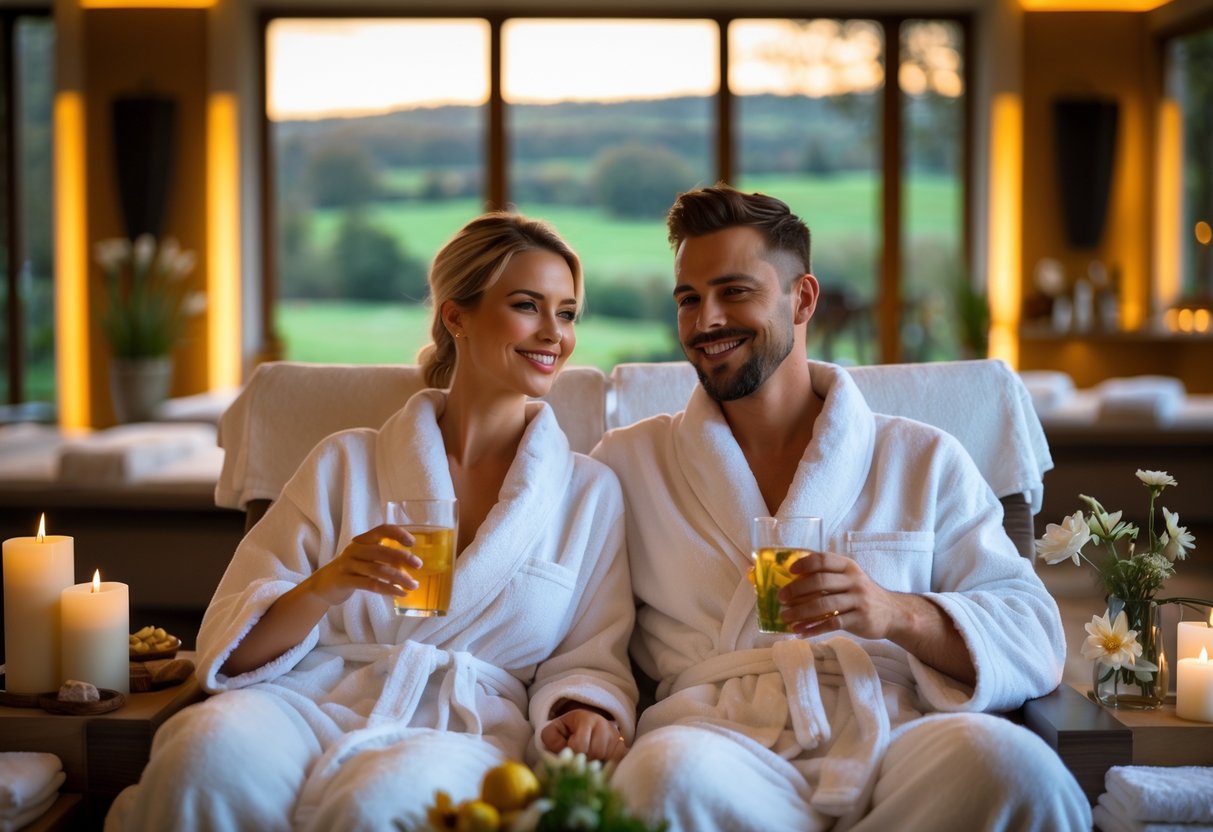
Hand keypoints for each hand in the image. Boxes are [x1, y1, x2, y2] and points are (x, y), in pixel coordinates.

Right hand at [301, 524, 422, 607]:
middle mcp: (354, 549)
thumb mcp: (365, 558)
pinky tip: (399, 593)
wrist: (323, 585)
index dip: (397, 533)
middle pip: (381, 551)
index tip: (412, 542)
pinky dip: (387, 589)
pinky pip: (370, 584)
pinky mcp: (344, 581)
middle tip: (418, 565)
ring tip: (413, 585)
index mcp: (362, 541)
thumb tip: (412, 564)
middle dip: (402, 557)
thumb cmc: (352, 570)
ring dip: (398, 578)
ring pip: (377, 570)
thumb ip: (383, 557)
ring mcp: (348, 565)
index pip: (381, 529)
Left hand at [540, 708, 627, 763]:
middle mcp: (603, 724)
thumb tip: (563, 753)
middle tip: (580, 757)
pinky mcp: (622, 746)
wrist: (588, 726)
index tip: (570, 752)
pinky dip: (606, 765)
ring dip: (595, 763)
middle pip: (594, 753)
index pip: (580, 745)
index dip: (573, 753)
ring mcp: (614, 735)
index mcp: (585, 718)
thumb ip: (551, 738)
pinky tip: (599, 761)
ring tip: (589, 758)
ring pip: (605, 758)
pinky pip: (616, 761)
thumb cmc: (569, 731)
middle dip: (584, 759)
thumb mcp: (556, 730)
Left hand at [778, 549, 904, 640]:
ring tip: (785, 618)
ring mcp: (858, 600)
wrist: (894, 614)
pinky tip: (800, 632)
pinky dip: (813, 629)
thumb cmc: (863, 595)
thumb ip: (828, 577)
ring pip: (823, 605)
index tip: (789, 571)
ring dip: (800, 612)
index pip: (823, 560)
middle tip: (781, 599)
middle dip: (796, 590)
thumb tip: (793, 582)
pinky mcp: (859, 619)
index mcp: (848, 567)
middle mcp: (854, 581)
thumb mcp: (850, 579)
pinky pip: (831, 624)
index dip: (804, 564)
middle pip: (820, 582)